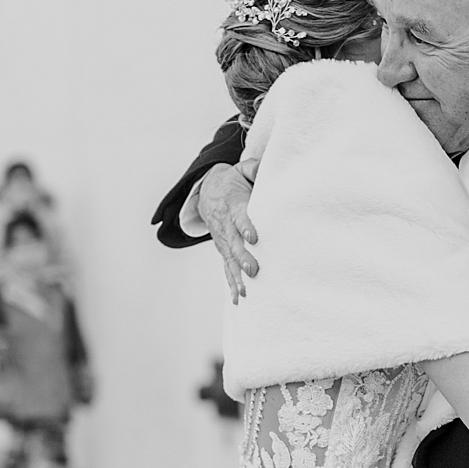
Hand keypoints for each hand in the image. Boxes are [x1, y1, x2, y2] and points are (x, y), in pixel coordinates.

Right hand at [197, 161, 259, 301]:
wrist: (206, 193)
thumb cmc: (231, 182)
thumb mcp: (240, 170)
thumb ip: (253, 169)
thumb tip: (261, 166)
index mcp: (234, 206)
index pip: (240, 216)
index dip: (246, 226)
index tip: (254, 237)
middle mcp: (227, 227)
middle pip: (235, 244)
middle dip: (243, 258)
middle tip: (253, 270)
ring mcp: (224, 241)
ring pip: (231, 260)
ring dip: (238, 277)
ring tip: (246, 291)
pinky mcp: (224, 251)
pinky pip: (227, 269)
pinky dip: (232, 285)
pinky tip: (238, 300)